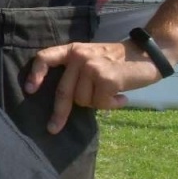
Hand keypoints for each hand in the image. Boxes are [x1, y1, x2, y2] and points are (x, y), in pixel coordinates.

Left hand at [24, 40, 165, 133]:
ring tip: (111, 93)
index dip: (35, 74)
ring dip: (98, 103)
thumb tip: (59, 102)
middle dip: (59, 113)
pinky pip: (100, 103)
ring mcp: (92, 66)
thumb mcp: (92, 59)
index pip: (45, 57)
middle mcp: (79, 56)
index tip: (29, 90)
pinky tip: (121, 96)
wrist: (148, 55)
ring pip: (83, 100)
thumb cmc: (117, 63)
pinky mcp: (106, 77)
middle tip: (53, 128)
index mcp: (72, 50)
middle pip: (63, 91)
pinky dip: (111, 105)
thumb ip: (75, 73)